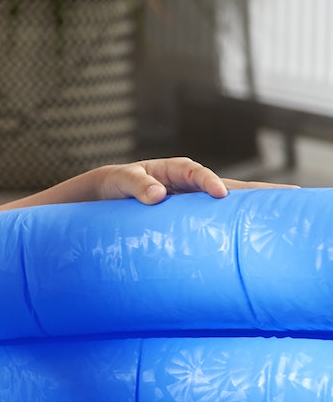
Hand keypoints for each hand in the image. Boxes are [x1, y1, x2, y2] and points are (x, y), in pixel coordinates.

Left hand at [86, 157, 295, 204]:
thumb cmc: (115, 183)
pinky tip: (258, 232)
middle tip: (290, 194)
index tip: (220, 193)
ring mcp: (197, 200)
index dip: (209, 182)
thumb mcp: (120, 181)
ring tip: (287, 213)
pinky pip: (221, 218)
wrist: (111, 194)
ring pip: (232, 201)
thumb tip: (157, 196)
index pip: (197, 173)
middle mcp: (192, 183)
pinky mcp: (196, 216)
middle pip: (229, 184)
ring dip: (256, 207)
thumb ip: (136, 185)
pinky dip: (239, 222)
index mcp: (175, 170)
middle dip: (257, 190)